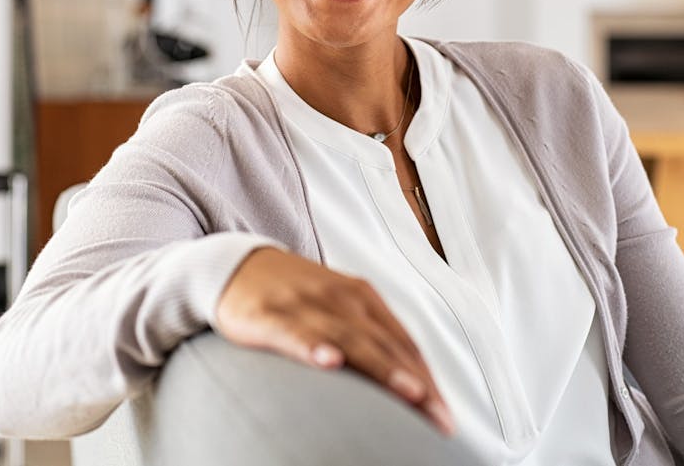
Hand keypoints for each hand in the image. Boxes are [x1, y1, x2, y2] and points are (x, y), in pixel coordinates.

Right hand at [215, 246, 454, 434]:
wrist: (237, 265)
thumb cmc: (296, 296)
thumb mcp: (337, 309)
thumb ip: (368, 338)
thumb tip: (406, 382)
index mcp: (361, 297)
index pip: (403, 341)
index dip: (427, 377)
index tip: (445, 415)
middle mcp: (340, 297)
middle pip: (386, 344)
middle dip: (417, 382)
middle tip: (440, 417)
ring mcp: (306, 304)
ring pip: (350, 339)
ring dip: (382, 367)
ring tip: (410, 393)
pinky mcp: (270, 315)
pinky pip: (295, 333)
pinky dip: (314, 346)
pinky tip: (329, 361)